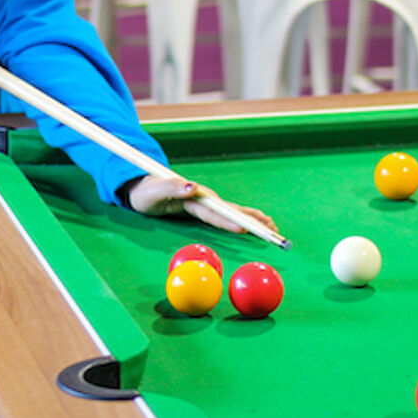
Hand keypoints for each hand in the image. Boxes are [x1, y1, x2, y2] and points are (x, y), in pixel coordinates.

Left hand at [127, 175, 276, 235]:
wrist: (144, 187)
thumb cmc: (146, 192)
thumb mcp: (154, 191)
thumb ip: (172, 188)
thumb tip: (193, 186)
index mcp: (195, 197)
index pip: (216, 212)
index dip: (231, 220)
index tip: (245, 228)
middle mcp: (206, 199)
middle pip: (233, 211)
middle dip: (253, 220)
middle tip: (273, 231)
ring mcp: (208, 203)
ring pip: (235, 213)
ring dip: (255, 220)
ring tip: (274, 228)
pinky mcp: (207, 208)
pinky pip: (230, 215)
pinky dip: (246, 220)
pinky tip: (256, 226)